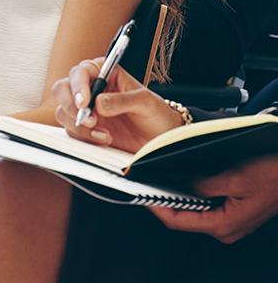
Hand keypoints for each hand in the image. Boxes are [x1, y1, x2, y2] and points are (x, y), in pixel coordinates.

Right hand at [53, 60, 182, 152]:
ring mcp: (86, 109)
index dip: (78, 86)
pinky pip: (72, 131)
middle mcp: (90, 88)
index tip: (85, 102)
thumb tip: (99, 103)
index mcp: (104, 73)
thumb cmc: (156, 113)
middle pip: (62, 89)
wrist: (161, 138)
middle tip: (89, 120)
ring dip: (80, 126)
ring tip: (104, 134)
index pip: (80, 72)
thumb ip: (123, 100)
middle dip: (71, 106)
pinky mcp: (85, 127)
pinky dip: (85, 137)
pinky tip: (104, 139)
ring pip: (63, 112)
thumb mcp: (146, 102)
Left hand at [149, 154, 277, 242]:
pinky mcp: (231, 212)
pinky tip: (180, 180)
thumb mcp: (234, 178)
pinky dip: (189, 194)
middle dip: (161, 201)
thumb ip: (204, 185)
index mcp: (223, 224)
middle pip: (182, 218)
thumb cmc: (271, 177)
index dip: (156, 208)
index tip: (140, 194)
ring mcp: (228, 221)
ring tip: (157, 179)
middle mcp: (224, 228)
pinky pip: (203, 206)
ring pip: (192, 211)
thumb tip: (181, 183)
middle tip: (144, 183)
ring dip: (175, 196)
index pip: (178, 221)